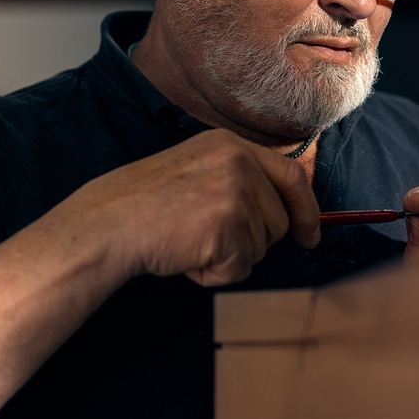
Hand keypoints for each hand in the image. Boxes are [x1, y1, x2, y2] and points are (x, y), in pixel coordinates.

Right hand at [59, 129, 320, 286]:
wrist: (108, 223)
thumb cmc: (144, 206)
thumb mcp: (197, 173)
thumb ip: (238, 183)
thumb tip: (285, 216)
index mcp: (229, 144)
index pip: (291, 176)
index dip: (306, 210)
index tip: (310, 233)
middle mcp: (237, 160)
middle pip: (280, 219)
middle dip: (253, 242)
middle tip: (208, 239)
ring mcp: (234, 190)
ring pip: (262, 247)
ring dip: (228, 257)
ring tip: (189, 243)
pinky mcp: (228, 224)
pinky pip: (241, 268)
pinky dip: (215, 274)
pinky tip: (186, 255)